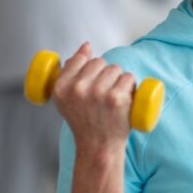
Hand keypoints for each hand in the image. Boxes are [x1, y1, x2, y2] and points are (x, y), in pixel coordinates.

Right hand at [51, 43, 135, 159]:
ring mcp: (98, 93)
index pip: (80, 59)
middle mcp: (77, 89)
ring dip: (119, 80)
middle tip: (104, 94)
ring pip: (116, 69)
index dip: (89, 68)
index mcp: (61, 87)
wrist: (98, 147)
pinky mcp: (117, 98)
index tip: (92, 82)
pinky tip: (125, 99)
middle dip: (105, 74)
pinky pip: (129, 78)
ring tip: (114, 98)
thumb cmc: (84, 121)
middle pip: (100, 62)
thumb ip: (71, 70)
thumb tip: (86, 45)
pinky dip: (131, 86)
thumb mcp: (66, 98)